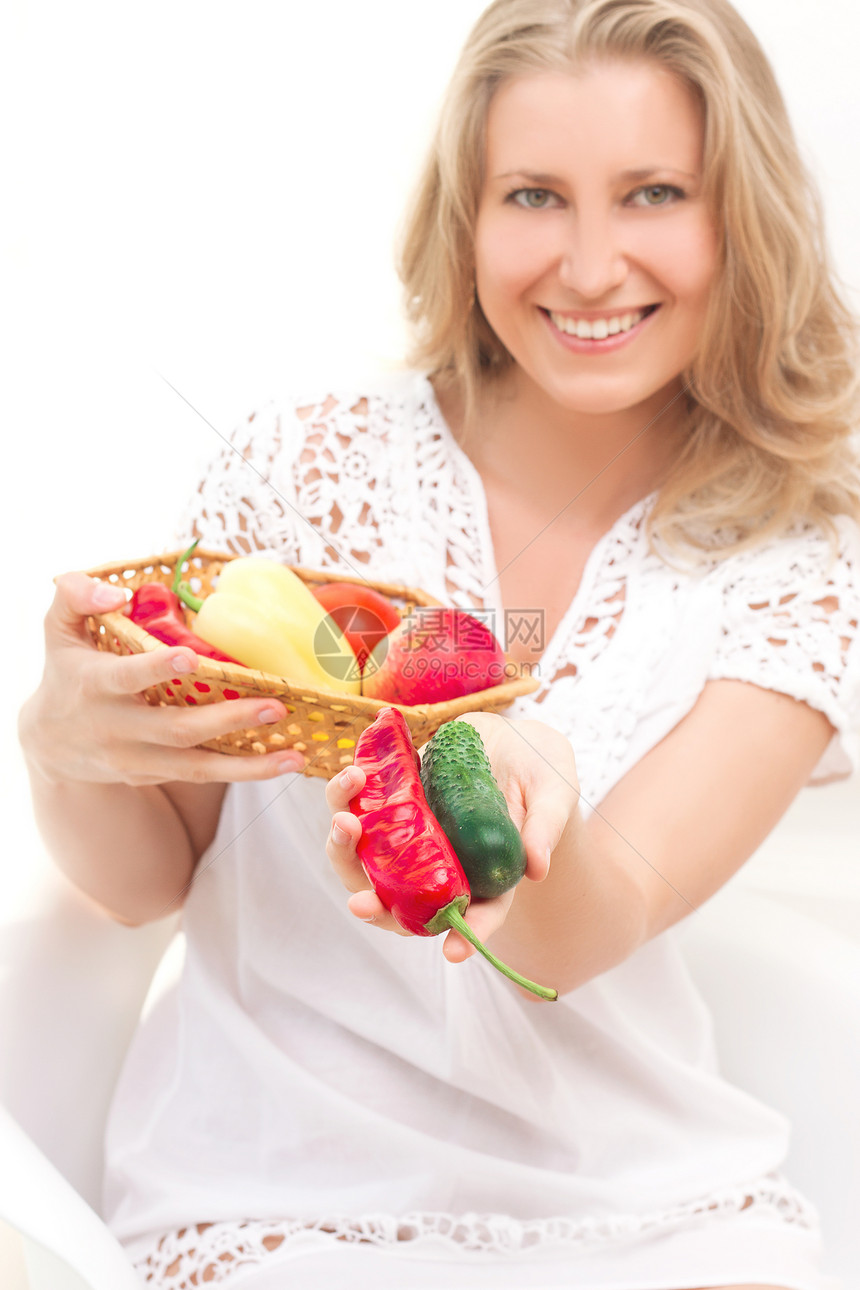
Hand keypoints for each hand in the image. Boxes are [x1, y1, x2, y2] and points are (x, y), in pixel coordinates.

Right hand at [19, 572, 306, 786]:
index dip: (156, 669)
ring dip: (249, 766)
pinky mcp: (155, 775)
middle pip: (176, 729)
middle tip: (275, 707)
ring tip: (293, 755)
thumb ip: (77, 595)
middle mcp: (117, 728)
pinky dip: (242, 773)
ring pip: (196, 768)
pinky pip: (201, 777)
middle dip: (228, 720)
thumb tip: (117, 592)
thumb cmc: (66, 671)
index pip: (127, 677)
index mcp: (95, 685)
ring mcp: (137, 759)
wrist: (50, 743)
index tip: (190, 657)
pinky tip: (281, 762)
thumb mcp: (58, 629)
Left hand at [324, 712, 579, 962]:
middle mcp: (442, 864)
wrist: (510, 740)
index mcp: (486, 877)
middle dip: (377, 907)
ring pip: (368, 858)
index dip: (468, 935)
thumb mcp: (552, 795)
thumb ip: (545, 827)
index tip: (454, 952)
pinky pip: (363, 807)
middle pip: (403, 901)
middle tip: (360, 903)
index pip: (478, 915)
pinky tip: (357, 772)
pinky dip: (349, 795)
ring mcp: (413, 834)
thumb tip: (537, 867)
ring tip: (346, 819)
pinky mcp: (395, 800)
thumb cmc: (540, 773)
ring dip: (346, 847)